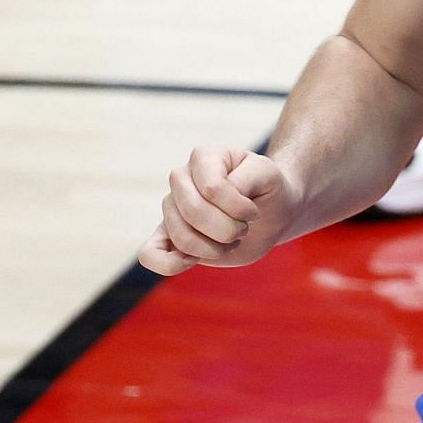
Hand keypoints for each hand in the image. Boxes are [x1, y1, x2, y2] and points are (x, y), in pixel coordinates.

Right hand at [138, 146, 293, 276]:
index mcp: (204, 157)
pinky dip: (171, 265)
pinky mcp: (167, 235)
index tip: (254, 211)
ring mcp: (170, 207)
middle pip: (194, 214)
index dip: (239, 209)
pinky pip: (150, 254)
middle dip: (230, 230)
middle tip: (244, 228)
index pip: (212, 189)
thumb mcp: (269, 176)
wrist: (272, 213)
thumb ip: (246, 178)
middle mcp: (180, 178)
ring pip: (182, 238)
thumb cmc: (269, 190)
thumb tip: (211, 192)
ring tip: (231, 240)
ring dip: (216, 249)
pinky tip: (195, 261)